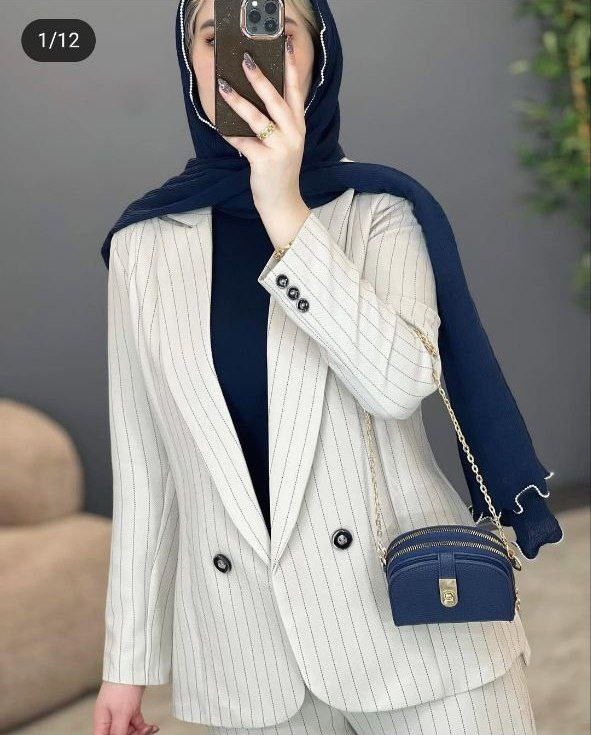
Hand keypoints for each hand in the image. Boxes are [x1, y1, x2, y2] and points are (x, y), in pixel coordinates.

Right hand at [93, 681, 158, 734]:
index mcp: (102, 721)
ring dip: (141, 732)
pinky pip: (136, 723)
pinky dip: (144, 727)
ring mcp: (120, 712)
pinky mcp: (130, 707)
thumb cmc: (123, 686)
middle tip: (144, 733)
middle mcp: (109, 718)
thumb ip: (118, 732)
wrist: (135, 665)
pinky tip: (153, 727)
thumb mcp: (121, 714)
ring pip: (129, 730)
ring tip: (150, 729)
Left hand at [217, 38, 309, 247]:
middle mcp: (293, 135)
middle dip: (261, 78)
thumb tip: (250, 100)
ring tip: (224, 86)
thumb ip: (275, 124)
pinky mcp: (265, 162)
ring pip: (258, 119)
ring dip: (239, 102)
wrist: (283, 203)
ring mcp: (281, 149)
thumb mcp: (284, 144)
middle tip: (246, 60)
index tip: (286, 46)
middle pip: (276, 100)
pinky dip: (230, 134)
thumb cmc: (279, 171)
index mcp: (298, 127)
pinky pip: (243, 142)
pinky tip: (220, 126)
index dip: (291, 68)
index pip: (295, 92)